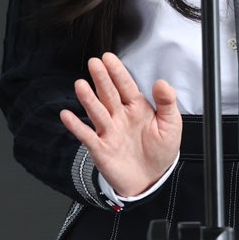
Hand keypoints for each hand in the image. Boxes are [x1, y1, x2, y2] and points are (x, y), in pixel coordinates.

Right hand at [59, 53, 181, 197]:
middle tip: (94, 64)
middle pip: (108, 94)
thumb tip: (162, 83)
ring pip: (96, 112)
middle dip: (101, 79)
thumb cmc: (160, 152)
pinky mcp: (100, 148)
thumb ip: (167, 103)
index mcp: (136, 108)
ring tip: (81, 85)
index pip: (125, 86)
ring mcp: (108, 131)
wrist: (151, 181)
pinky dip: (76, 126)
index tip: (109, 58)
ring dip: (88, 99)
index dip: (117, 72)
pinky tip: (67, 115)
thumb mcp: (171, 126)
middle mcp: (119, 116)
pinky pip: (86, 135)